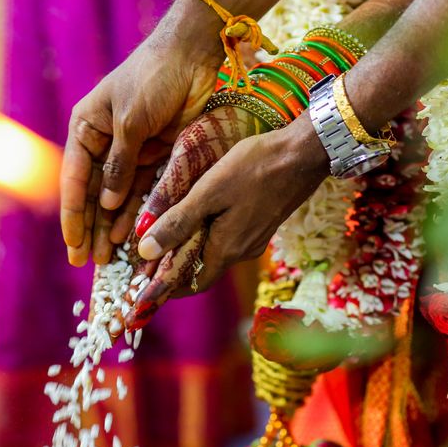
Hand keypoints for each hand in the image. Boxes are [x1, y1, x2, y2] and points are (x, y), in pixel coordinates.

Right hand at [62, 31, 222, 266]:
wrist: (192, 55)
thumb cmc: (152, 78)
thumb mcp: (130, 122)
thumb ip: (119, 164)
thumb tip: (106, 205)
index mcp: (86, 128)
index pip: (75, 179)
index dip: (73, 214)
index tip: (72, 244)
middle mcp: (105, 142)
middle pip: (94, 195)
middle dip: (91, 229)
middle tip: (87, 262)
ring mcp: (132, 151)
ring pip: (118, 198)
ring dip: (113, 228)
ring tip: (109, 259)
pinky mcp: (158, 155)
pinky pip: (144, 191)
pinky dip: (138, 214)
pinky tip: (133, 237)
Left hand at [89, 105, 265, 333]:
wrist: (305, 154)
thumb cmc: (256, 167)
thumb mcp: (209, 192)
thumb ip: (178, 222)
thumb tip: (145, 250)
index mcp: (227, 249)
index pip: (190, 284)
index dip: (165, 290)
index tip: (142, 292)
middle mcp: (242, 252)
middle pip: (201, 270)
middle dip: (174, 269)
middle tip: (146, 261)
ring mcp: (254, 239)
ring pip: (214, 253)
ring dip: (190, 250)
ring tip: (165, 238)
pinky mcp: (261, 224)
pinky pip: (228, 239)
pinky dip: (207, 236)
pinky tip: (197, 218)